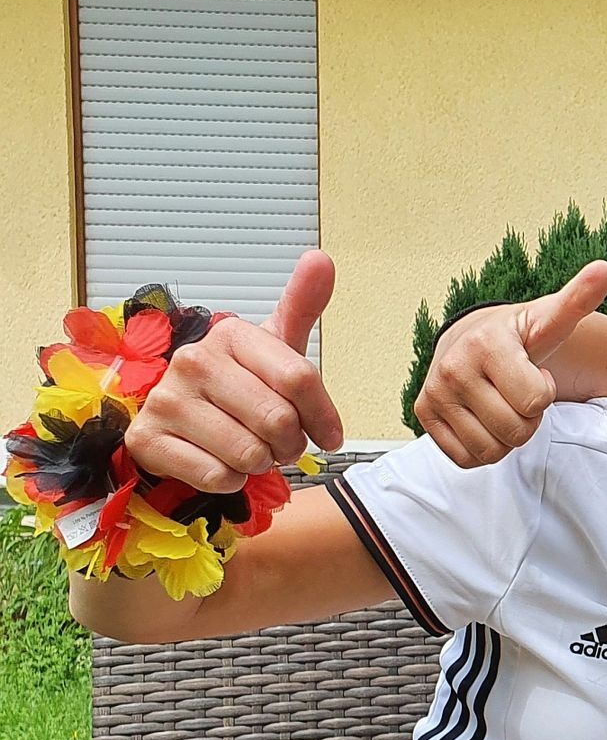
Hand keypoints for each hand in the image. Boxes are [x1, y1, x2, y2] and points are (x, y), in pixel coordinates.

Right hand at [125, 250, 342, 491]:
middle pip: (278, 421)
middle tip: (278, 442)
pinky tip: (218, 462)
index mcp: (230, 334)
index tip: (328, 434)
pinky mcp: (145, 438)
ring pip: (249, 454)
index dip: (324, 417)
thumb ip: (301, 306)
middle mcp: (192, 361)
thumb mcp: (275, 349)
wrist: (182, 422)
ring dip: (260, 464)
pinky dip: (230, 480)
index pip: (300, 379)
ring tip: (249, 449)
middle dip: (290, 444)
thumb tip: (321, 259)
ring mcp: (165, 399)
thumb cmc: (240, 385)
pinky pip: (217, 477)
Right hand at [414, 260, 606, 467]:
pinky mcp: (424, 415)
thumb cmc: (517, 336)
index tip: (534, 372)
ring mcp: (435, 393)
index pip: (535, 403)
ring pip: (491, 451)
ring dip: (506, 437)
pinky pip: (466, 459)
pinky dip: (482, 448)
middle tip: (518, 393)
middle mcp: (454, 368)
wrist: (470, 339)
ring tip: (502, 404)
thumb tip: (606, 269)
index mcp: (487, 343)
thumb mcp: (548, 319)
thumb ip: (577, 300)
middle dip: (527, 419)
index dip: (544, 393)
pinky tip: (483, 419)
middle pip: (515, 431)